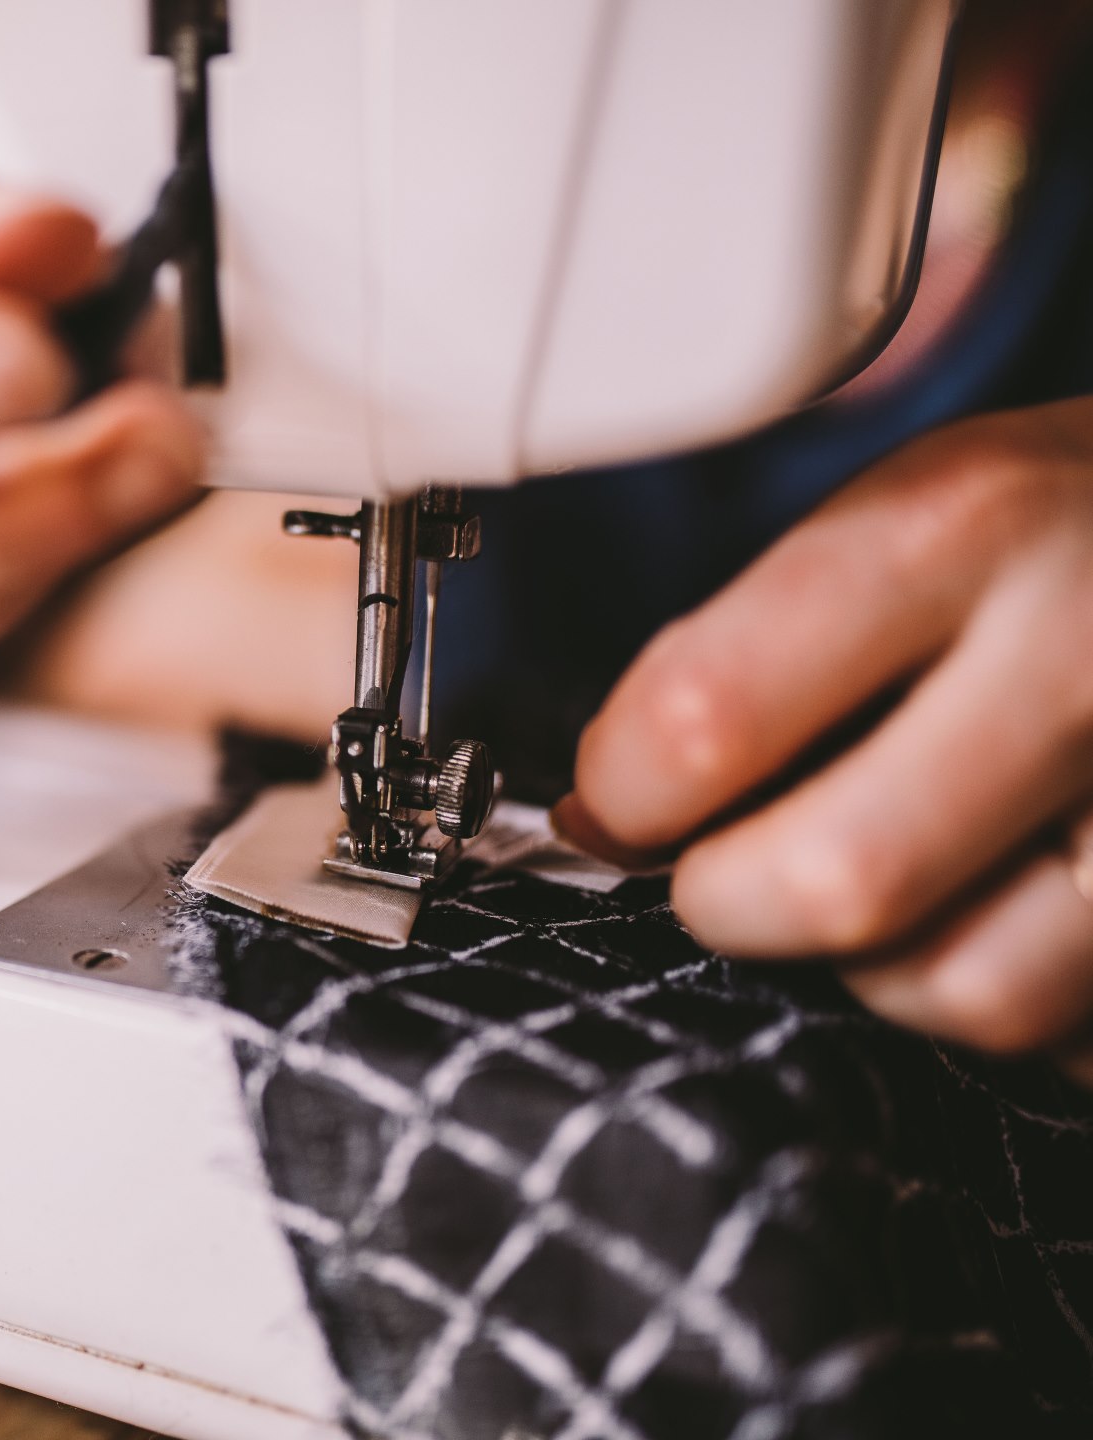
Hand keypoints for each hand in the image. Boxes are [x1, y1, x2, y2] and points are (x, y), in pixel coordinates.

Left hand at [558, 398, 1092, 1078]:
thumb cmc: (1051, 534)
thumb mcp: (902, 512)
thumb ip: (750, 651)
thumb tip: (603, 821)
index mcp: (958, 528)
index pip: (707, 716)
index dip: (625, 793)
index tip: (617, 802)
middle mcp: (1081, 654)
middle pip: (835, 883)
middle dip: (732, 903)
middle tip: (722, 872)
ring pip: (967, 990)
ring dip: (882, 970)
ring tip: (892, 885)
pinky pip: (1073, 1034)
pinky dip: (1019, 999)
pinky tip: (1009, 910)